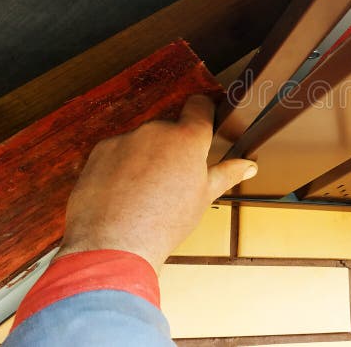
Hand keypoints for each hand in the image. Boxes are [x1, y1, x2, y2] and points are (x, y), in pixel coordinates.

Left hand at [55, 95, 256, 270]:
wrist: (115, 245)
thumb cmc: (164, 223)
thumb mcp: (204, 197)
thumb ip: (227, 174)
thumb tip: (249, 165)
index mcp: (187, 138)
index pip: (199, 105)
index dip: (203, 112)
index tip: (203, 123)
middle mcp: (157, 130)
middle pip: (169, 129)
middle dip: (172, 147)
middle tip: (173, 178)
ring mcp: (126, 139)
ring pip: (142, 141)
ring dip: (146, 157)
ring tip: (145, 191)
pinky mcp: (101, 151)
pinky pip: (117, 152)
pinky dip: (121, 167)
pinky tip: (123, 193)